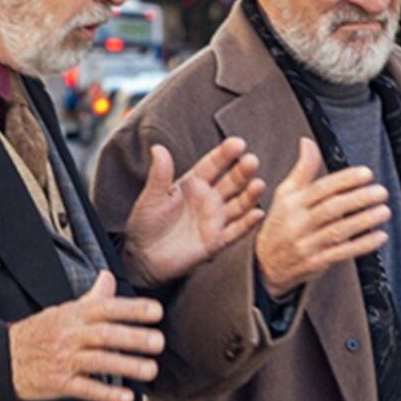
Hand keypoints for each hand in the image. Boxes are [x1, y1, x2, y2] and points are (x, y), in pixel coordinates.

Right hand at [9, 272, 164, 400]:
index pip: (105, 307)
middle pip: (104, 334)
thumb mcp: (64, 310)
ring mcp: (64, 360)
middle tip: (158, 341)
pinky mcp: (59, 383)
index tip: (155, 311)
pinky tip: (126, 398)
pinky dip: (106, 394)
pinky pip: (85, 389)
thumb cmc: (39, 333)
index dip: (131, 309)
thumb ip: (92, 297)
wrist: (4, 359)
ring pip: (98, 361)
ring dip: (126, 365)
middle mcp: (70, 336)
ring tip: (150, 370)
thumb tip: (109, 277)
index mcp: (73, 315)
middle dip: (133, 337)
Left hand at [121, 137, 265, 284]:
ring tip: (258, 185)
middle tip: (252, 161)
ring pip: (238, 204)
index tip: (237, 143)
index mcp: (194, 184)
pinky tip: (257, 213)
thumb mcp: (151, 196)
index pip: (213, 165)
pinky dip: (247, 223)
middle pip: (231, 182)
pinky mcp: (216, 241)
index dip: (225, 154)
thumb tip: (158, 148)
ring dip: (250, 195)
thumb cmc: (145, 223)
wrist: (143, 257)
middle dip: (242, 172)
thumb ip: (159, 174)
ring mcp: (215, 220)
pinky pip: (236, 231)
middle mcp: (209, 199)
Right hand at [255, 138, 389, 298]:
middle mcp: (298, 223)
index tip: (366, 174)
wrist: (263, 265)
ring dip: (364, 221)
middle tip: (381, 191)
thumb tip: (307, 142)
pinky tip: (379, 236)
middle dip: (359, 199)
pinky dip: (362, 245)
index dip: (345, 180)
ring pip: (338, 231)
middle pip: (332, 208)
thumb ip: (302, 169)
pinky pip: (341, 253)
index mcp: (292, 203)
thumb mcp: (284, 194)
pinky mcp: (315, 263)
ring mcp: (306, 244)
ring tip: (384, 211)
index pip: (321, 188)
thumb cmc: (279, 224)